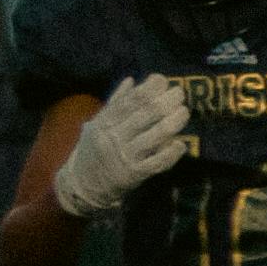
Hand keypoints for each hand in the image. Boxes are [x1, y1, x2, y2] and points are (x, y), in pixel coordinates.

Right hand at [54, 75, 196, 214]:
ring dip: (174, 121)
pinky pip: (158, 161)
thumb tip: (132, 80)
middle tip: (179, 93)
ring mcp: (125, 156)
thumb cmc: (92, 150)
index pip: (129, 101)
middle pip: (146, 114)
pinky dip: (172, 152)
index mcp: (104, 123)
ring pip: (156, 135)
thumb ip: (114, 103)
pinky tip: (181, 144)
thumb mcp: (96, 124)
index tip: (162, 79)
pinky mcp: (135, 174)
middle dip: (167, 100)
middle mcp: (114, 138)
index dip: (149, 88)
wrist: (82, 185)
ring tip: (184, 112)